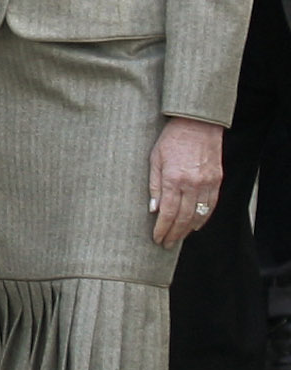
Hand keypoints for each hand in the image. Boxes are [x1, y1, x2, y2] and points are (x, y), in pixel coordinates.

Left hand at [150, 117, 224, 246]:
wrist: (197, 125)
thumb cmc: (171, 140)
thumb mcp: (154, 159)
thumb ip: (154, 185)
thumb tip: (153, 209)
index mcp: (173, 179)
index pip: (167, 212)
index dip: (162, 228)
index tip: (157, 238)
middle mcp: (191, 184)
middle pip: (183, 217)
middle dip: (174, 233)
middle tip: (166, 244)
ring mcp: (207, 183)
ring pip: (198, 214)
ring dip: (187, 229)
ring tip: (178, 238)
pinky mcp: (217, 180)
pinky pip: (211, 205)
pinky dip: (203, 218)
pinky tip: (196, 226)